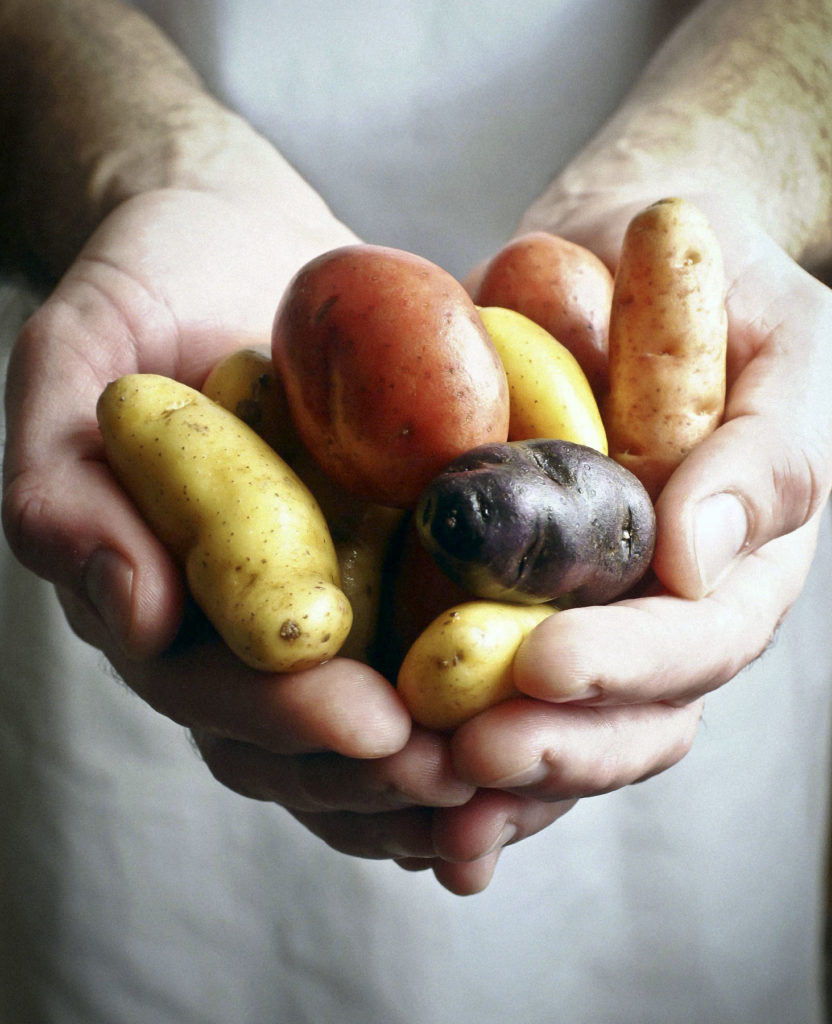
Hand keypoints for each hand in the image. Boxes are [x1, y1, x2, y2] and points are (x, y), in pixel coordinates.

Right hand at [1, 127, 479, 877]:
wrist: (234, 236)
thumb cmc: (144, 285)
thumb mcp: (76, 359)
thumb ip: (67, 484)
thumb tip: (135, 616)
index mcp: (164, 590)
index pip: (213, 689)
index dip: (286, 719)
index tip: (375, 725)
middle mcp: (243, 614)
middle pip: (301, 733)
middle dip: (380, 765)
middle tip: (463, 769)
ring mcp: (324, 593)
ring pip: (372, 719)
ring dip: (440, 760)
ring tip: (518, 765)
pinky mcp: (395, 558)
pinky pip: (436, 643)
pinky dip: (483, 696)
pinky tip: (544, 716)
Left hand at [424, 193, 831, 892]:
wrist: (642, 236)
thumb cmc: (729, 280)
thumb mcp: (790, 343)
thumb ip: (769, 450)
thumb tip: (698, 558)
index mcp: (737, 561)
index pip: (697, 641)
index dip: (628, 666)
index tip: (544, 666)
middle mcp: (661, 601)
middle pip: (625, 711)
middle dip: (553, 742)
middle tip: (467, 751)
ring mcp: (585, 598)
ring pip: (553, 715)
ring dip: (494, 764)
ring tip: (421, 777)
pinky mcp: (504, 574)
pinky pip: (481, 666)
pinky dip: (446, 726)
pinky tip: (394, 772)